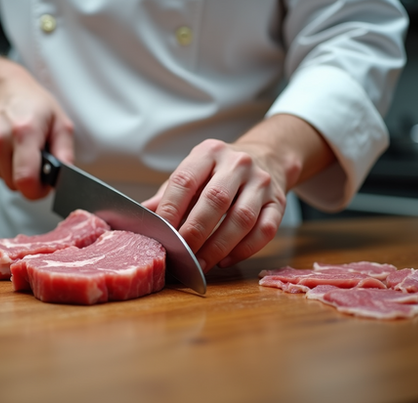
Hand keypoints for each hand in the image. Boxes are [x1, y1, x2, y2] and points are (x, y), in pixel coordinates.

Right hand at [0, 55, 73, 198]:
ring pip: (8, 182)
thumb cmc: (35, 104)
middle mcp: (0, 140)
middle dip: (32, 182)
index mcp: (24, 132)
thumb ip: (65, 153)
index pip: (26, 180)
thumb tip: (65, 176)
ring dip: (20, 174)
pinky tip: (15, 151)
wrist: (4, 89)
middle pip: (17, 185)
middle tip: (41, 163)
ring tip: (27, 152)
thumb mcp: (61, 123)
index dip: (39, 190)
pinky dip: (10, 168)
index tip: (47, 184)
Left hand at [143, 114, 335, 272]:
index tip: (160, 233)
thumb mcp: (192, 173)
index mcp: (209, 153)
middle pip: (215, 201)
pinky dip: (244, 250)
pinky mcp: (279, 203)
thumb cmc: (219, 172)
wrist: (267, 157)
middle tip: (181, 254)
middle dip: (195, 232)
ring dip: (218, 246)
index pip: (186, 181)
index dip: (171, 209)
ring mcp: (261, 183)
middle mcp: (238, 164)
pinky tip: (225, 260)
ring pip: (242, 219)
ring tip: (200, 264)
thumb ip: (167, 195)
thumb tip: (138, 218)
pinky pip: (264, 231)